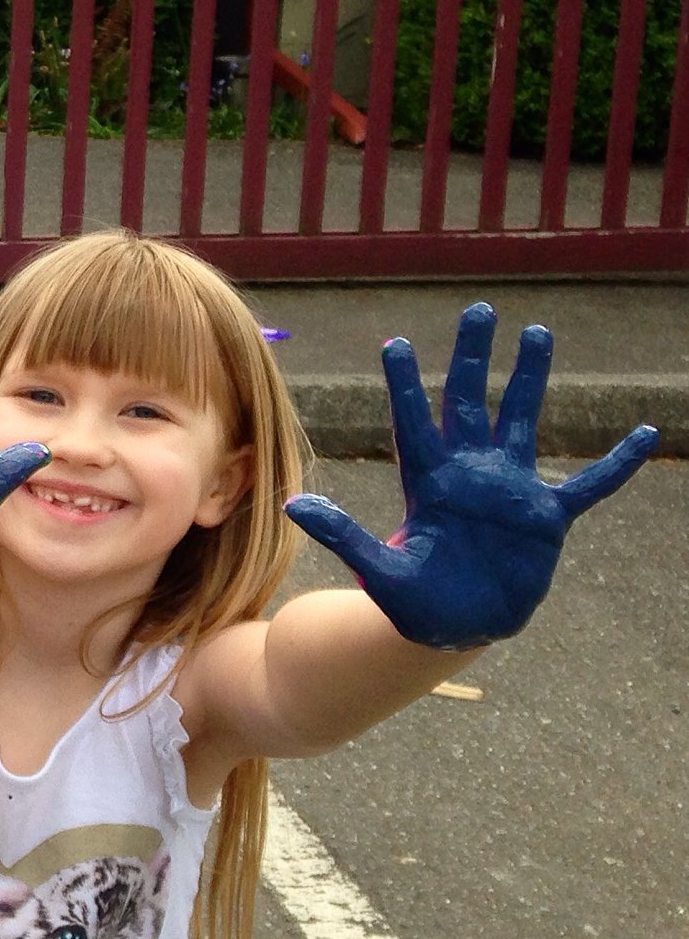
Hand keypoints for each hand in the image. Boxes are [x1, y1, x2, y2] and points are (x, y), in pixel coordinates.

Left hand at [286, 304, 656, 649]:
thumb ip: (344, 534)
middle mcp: (469, 475)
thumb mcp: (379, 570)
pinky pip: (588, 484)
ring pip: (522, 420)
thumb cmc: (414, 602)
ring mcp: (510, 491)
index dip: (406, 385)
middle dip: (473, 357)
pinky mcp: (546, 517)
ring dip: (530, 379)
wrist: (458, 628)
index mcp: (428, 484)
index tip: (396, 344)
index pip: (415, 423)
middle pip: (469, 403)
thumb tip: (294, 503)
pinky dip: (615, 463)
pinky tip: (644, 434)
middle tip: (478, 309)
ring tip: (537, 333)